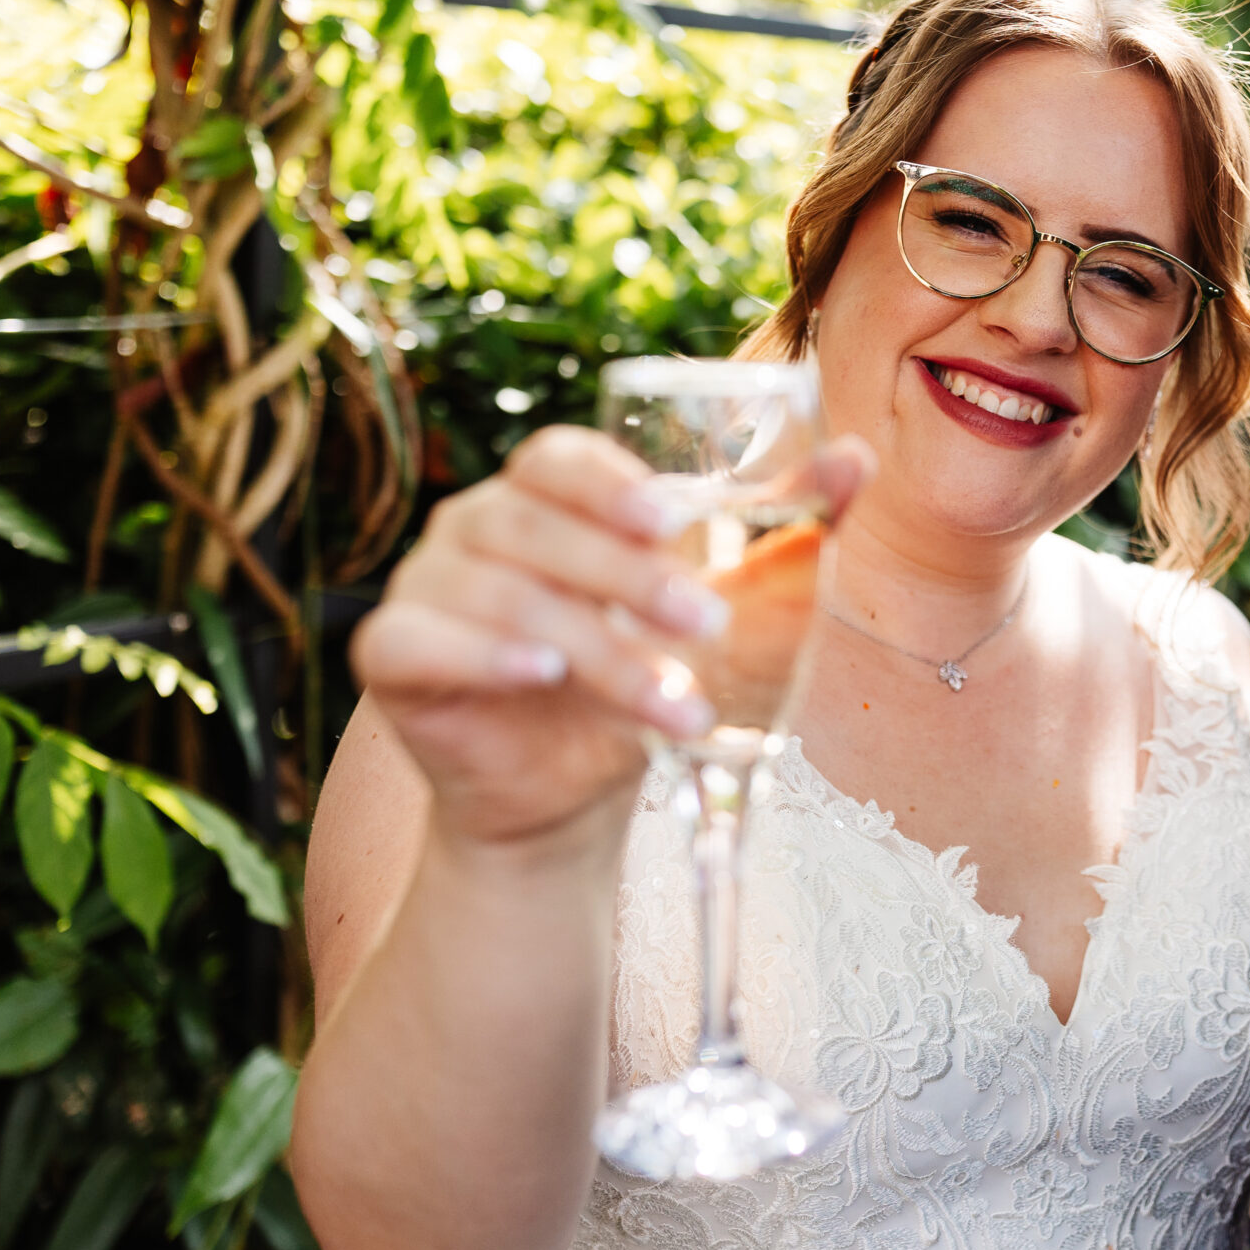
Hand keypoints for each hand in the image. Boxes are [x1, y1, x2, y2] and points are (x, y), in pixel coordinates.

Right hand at [350, 425, 870, 846]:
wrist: (574, 791)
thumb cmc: (643, 673)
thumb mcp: (726, 605)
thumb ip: (788, 528)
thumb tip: (859, 458)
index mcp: (546, 496)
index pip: (561, 458)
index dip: (611, 483)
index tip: (676, 521)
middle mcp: (476, 526)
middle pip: (533, 523)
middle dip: (626, 576)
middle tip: (704, 624)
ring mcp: (425, 585)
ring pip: (497, 592)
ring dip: (595, 648)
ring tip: (671, 702)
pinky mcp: (391, 655)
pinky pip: (413, 637)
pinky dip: (479, 651)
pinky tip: (542, 672)